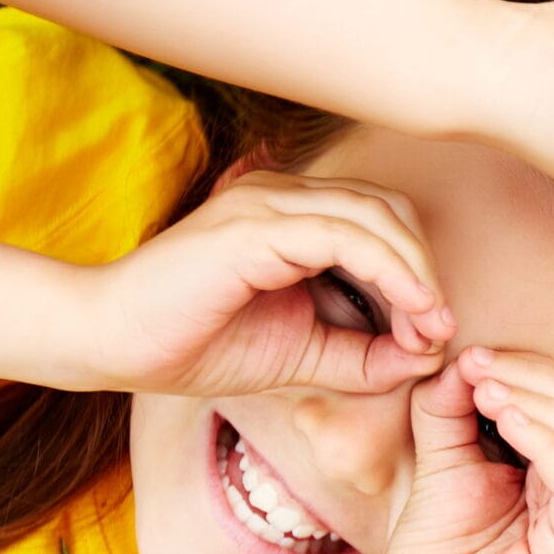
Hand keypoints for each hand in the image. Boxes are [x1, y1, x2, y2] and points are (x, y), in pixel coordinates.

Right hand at [72, 170, 452, 395]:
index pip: (383, 223)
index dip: (421, 273)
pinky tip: (409, 310)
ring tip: (433, 324)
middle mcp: (284, 196)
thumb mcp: (304, 356)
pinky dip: (389, 271)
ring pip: (375, 216)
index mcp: (293, 216)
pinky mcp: (254, 226)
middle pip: (390, 211)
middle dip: (427, 270)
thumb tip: (429, 357)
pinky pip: (343, 235)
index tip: (436, 333)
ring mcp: (267, 203)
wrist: (113, 346)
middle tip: (440, 329)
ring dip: (417, 272)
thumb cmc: (197, 346)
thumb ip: (364, 356)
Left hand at [371, 350, 553, 553]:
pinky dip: (548, 442)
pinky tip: (506, 418)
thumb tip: (463, 360)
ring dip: (541, 403)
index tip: (474, 356)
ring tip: (488, 388)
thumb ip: (451, 412)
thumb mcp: (442, 464)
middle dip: (537, 378)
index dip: (533, 371)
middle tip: (479, 363)